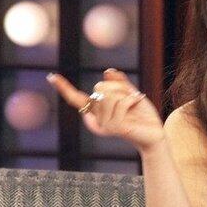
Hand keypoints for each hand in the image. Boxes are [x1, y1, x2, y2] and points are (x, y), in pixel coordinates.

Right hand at [47, 69, 164, 153]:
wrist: (154, 134)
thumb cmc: (142, 116)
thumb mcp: (130, 95)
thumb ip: (119, 84)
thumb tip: (107, 72)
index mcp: (95, 113)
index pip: (76, 99)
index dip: (64, 87)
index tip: (52, 77)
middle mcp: (95, 120)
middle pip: (100, 88)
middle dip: (118, 88)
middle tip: (130, 99)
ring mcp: (104, 125)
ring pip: (110, 94)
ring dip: (126, 94)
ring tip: (134, 104)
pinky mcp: (115, 128)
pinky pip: (121, 102)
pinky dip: (132, 99)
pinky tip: (137, 106)